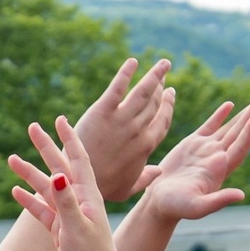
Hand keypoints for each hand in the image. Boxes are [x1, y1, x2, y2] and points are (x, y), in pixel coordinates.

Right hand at [9, 116, 133, 250]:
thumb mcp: (78, 227)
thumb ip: (66, 202)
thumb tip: (56, 174)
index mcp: (88, 195)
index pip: (78, 158)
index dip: (69, 138)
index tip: (59, 119)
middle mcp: (79, 200)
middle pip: (59, 167)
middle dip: (46, 147)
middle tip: (32, 128)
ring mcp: (68, 214)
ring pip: (46, 188)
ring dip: (30, 174)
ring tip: (11, 159)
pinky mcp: (60, 229)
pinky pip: (41, 210)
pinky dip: (29, 200)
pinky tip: (15, 191)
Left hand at [76, 58, 174, 200]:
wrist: (79, 182)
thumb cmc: (103, 188)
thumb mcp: (127, 188)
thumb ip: (145, 178)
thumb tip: (159, 171)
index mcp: (146, 146)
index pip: (162, 121)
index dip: (168, 106)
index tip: (170, 93)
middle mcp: (138, 130)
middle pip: (154, 103)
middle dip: (161, 87)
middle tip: (164, 75)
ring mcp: (121, 120)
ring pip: (144, 92)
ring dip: (155, 76)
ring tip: (163, 64)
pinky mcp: (102, 112)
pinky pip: (118, 87)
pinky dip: (126, 73)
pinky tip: (132, 62)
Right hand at [141, 94, 249, 222]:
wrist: (159, 202)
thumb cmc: (176, 207)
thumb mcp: (197, 207)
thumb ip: (218, 200)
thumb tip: (241, 195)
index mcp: (220, 169)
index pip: (240, 146)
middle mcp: (217, 157)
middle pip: (240, 132)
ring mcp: (206, 150)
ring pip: (229, 127)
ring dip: (243, 113)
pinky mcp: (192, 144)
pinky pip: (210, 126)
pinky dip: (220, 115)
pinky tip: (230, 105)